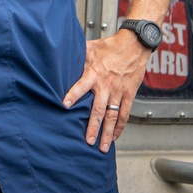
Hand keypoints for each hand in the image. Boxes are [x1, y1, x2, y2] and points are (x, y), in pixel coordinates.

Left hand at [62, 31, 150, 152]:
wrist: (134, 45)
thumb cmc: (109, 46)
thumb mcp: (88, 48)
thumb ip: (75, 58)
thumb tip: (57, 58)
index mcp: (94, 73)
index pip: (81, 85)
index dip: (73, 94)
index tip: (64, 105)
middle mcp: (107, 85)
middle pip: (99, 110)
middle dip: (93, 127)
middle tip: (87, 140)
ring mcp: (119, 92)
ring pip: (112, 116)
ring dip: (107, 133)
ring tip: (102, 147)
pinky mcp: (129, 94)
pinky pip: (125, 114)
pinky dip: (120, 126)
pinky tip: (115, 136)